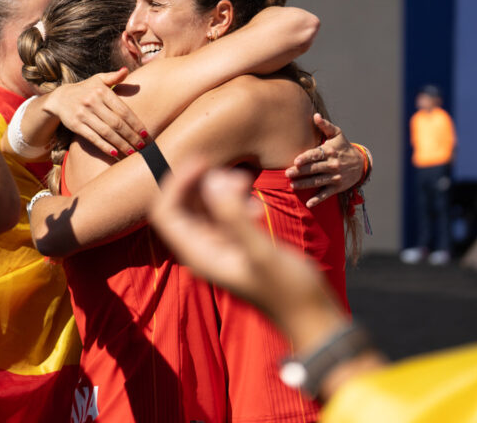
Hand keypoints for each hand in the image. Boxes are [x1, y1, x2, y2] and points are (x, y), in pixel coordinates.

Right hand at [44, 68, 147, 157]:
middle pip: (116, 123)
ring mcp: (83, 114)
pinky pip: (93, 138)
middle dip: (131, 136)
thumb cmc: (85, 89)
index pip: (123, 110)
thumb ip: (113, 77)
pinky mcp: (76, 125)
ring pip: (106, 132)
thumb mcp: (98, 80)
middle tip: (143, 146)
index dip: (135, 123)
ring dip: (121, 144)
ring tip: (132, 152)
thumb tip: (126, 70)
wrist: (59, 98)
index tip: (145, 133)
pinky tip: (116, 153)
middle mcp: (92, 102)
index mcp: (102, 91)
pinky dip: (105, 146)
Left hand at [150, 160, 322, 324]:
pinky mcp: (234, 244)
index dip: (178, 183)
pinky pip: (222, 214)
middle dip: (203, 183)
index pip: (166, 212)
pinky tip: (256, 208)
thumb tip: (211, 182)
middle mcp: (201, 251)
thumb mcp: (261, 252)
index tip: (205, 163)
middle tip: (237, 175)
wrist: (310, 313)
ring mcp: (217, 247)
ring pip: (204, 207)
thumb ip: (233, 218)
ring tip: (247, 186)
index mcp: (198, 255)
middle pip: (183, 205)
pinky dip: (234, 203)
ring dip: (221, 190)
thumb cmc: (289, 290)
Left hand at [286, 114, 364, 207]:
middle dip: (301, 172)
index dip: (306, 158)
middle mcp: (332, 165)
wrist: (361, 163)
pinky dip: (318, 200)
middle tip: (288, 173)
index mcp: (330, 152)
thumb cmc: (343, 147)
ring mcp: (335, 177)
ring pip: (318, 181)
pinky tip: (309, 204)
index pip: (316, 155)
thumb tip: (315, 115)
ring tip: (292, 185)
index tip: (296, 161)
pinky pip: (326, 194)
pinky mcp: (337, 187)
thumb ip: (325, 126)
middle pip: (315, 169)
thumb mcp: (337, 135)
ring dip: (305, 184)